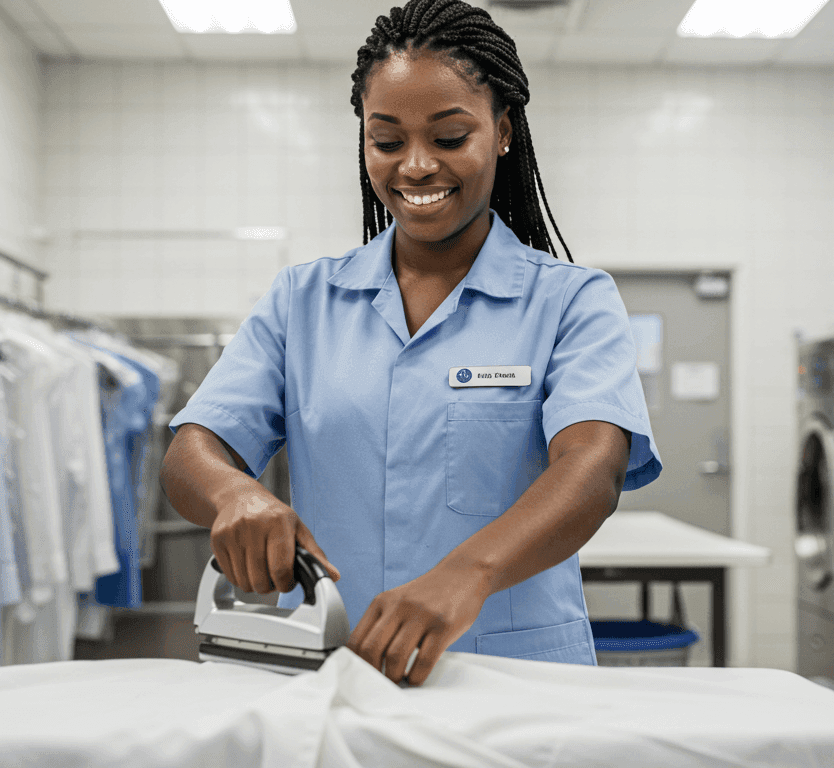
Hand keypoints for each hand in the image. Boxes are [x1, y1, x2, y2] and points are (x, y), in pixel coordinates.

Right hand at [210, 488, 339, 593]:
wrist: (239, 497)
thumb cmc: (272, 515)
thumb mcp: (297, 528)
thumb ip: (314, 554)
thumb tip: (332, 576)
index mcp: (278, 522)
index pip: (281, 568)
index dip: (286, 584)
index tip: (288, 582)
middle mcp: (253, 526)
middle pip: (261, 580)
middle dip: (270, 586)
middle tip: (274, 575)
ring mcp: (232, 533)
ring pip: (244, 582)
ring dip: (254, 584)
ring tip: (261, 569)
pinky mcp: (216, 540)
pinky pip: (229, 576)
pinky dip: (239, 578)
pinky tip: (247, 565)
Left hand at [346, 558, 491, 685]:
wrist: (463, 573)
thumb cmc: (429, 595)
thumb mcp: (398, 601)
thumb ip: (383, 624)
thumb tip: (365, 661)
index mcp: (382, 602)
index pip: (356, 640)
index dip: (355, 664)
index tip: (361, 677)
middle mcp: (399, 607)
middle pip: (372, 649)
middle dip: (373, 674)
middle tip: (381, 683)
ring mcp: (422, 615)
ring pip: (395, 657)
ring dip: (395, 677)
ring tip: (400, 680)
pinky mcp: (444, 625)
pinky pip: (424, 660)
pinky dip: (417, 676)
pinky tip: (417, 676)